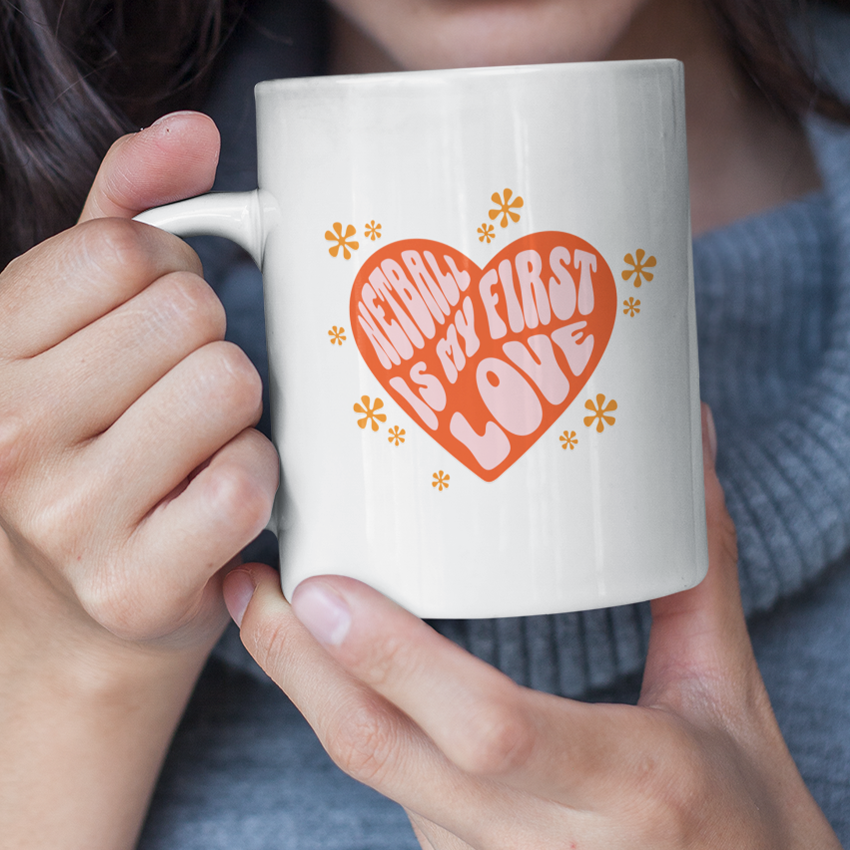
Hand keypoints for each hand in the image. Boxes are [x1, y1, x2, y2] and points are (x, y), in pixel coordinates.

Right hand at [0, 112, 277, 660]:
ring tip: (200, 442)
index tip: (158, 319)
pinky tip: (218, 495)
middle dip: (207, 344)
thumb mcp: (77, 319)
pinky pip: (247, 480)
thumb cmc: (90, 443)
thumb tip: (190, 133)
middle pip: (187, 316)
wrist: (82, 601)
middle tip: (183, 392)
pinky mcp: (136, 583)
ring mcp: (67, 518)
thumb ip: (121, 212)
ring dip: (237, 412)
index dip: (171, 274)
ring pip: (227, 389)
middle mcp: (6, 434)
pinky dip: (255, 478)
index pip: (124, 252)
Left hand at [225, 405, 839, 848]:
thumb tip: (689, 452)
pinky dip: (351, 725)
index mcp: (631, 785)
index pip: (489, 727)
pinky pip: (395, 795)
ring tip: (268, 608)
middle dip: (300, 668)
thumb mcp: (729, 694)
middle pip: (388, 755)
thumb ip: (696, 571)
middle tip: (253, 585)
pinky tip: (323, 668)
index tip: (320, 589)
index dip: (395, 660)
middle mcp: (551, 843)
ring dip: (311, 693)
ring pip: (377, 777)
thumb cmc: (745, 817)